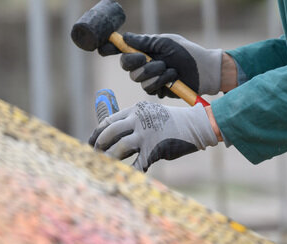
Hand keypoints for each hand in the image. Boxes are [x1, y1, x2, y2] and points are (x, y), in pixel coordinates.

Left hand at [88, 102, 217, 171]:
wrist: (195, 125)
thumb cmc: (172, 122)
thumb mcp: (151, 114)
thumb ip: (134, 122)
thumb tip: (116, 137)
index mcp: (135, 110)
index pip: (108, 121)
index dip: (97, 133)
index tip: (91, 143)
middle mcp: (138, 120)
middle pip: (110, 133)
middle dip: (99, 146)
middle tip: (95, 155)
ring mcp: (145, 134)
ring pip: (119, 148)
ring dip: (110, 159)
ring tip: (105, 166)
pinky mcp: (153, 149)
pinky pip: (136, 164)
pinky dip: (128, 172)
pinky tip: (124, 177)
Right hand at [115, 33, 222, 97]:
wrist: (205, 71)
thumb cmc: (187, 53)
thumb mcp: (166, 43)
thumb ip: (145, 42)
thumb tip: (125, 37)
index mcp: (147, 50)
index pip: (124, 50)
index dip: (112, 49)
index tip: (102, 49)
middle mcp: (146, 64)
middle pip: (127, 66)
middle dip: (136, 62)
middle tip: (146, 58)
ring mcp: (151, 78)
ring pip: (139, 79)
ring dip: (155, 72)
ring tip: (170, 68)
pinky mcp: (159, 90)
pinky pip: (151, 89)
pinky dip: (163, 81)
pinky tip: (174, 78)